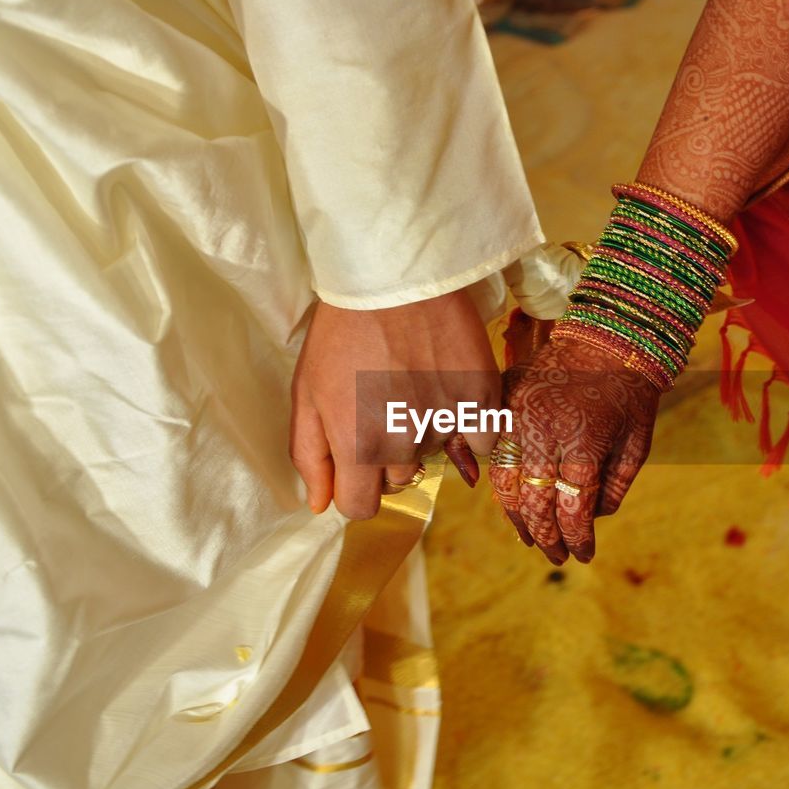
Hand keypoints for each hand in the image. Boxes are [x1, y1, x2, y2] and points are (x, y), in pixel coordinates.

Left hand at [290, 291, 498, 518]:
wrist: (393, 279)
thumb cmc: (340, 334)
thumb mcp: (307, 394)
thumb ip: (311, 456)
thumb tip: (320, 506)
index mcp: (358, 450)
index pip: (360, 509)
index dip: (354, 488)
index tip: (354, 460)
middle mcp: (405, 446)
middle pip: (398, 478)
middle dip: (387, 454)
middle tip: (381, 405)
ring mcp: (446, 424)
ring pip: (435, 455)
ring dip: (423, 433)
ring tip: (412, 386)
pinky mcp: (480, 400)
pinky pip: (480, 440)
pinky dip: (468, 427)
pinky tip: (449, 396)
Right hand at [491, 337, 658, 563]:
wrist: (606, 334)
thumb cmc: (630, 390)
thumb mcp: (638, 441)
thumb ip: (616, 485)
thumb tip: (592, 520)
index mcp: (584, 441)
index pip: (573, 507)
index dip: (576, 538)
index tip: (582, 555)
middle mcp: (546, 430)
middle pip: (536, 501)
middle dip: (546, 537)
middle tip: (556, 556)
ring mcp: (519, 414)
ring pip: (506, 482)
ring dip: (517, 516)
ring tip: (530, 537)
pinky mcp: (505, 401)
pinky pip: (494, 451)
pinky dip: (500, 481)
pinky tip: (511, 501)